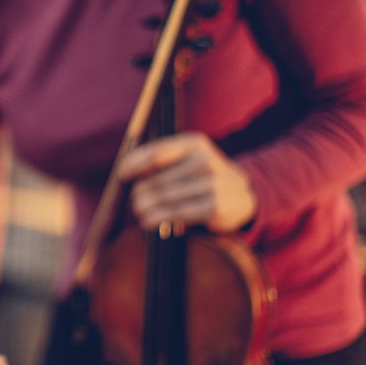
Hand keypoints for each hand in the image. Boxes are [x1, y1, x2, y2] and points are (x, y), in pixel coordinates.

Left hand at [118, 132, 255, 233]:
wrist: (243, 193)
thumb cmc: (203, 175)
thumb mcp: (188, 156)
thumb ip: (161, 158)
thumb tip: (124, 171)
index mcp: (194, 143)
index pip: (155, 153)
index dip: (133, 165)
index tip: (122, 175)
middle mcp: (204, 160)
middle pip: (157, 180)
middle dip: (139, 192)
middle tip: (134, 201)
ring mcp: (211, 184)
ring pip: (164, 198)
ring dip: (145, 208)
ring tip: (139, 212)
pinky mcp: (214, 206)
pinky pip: (176, 214)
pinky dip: (157, 218)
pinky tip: (148, 222)